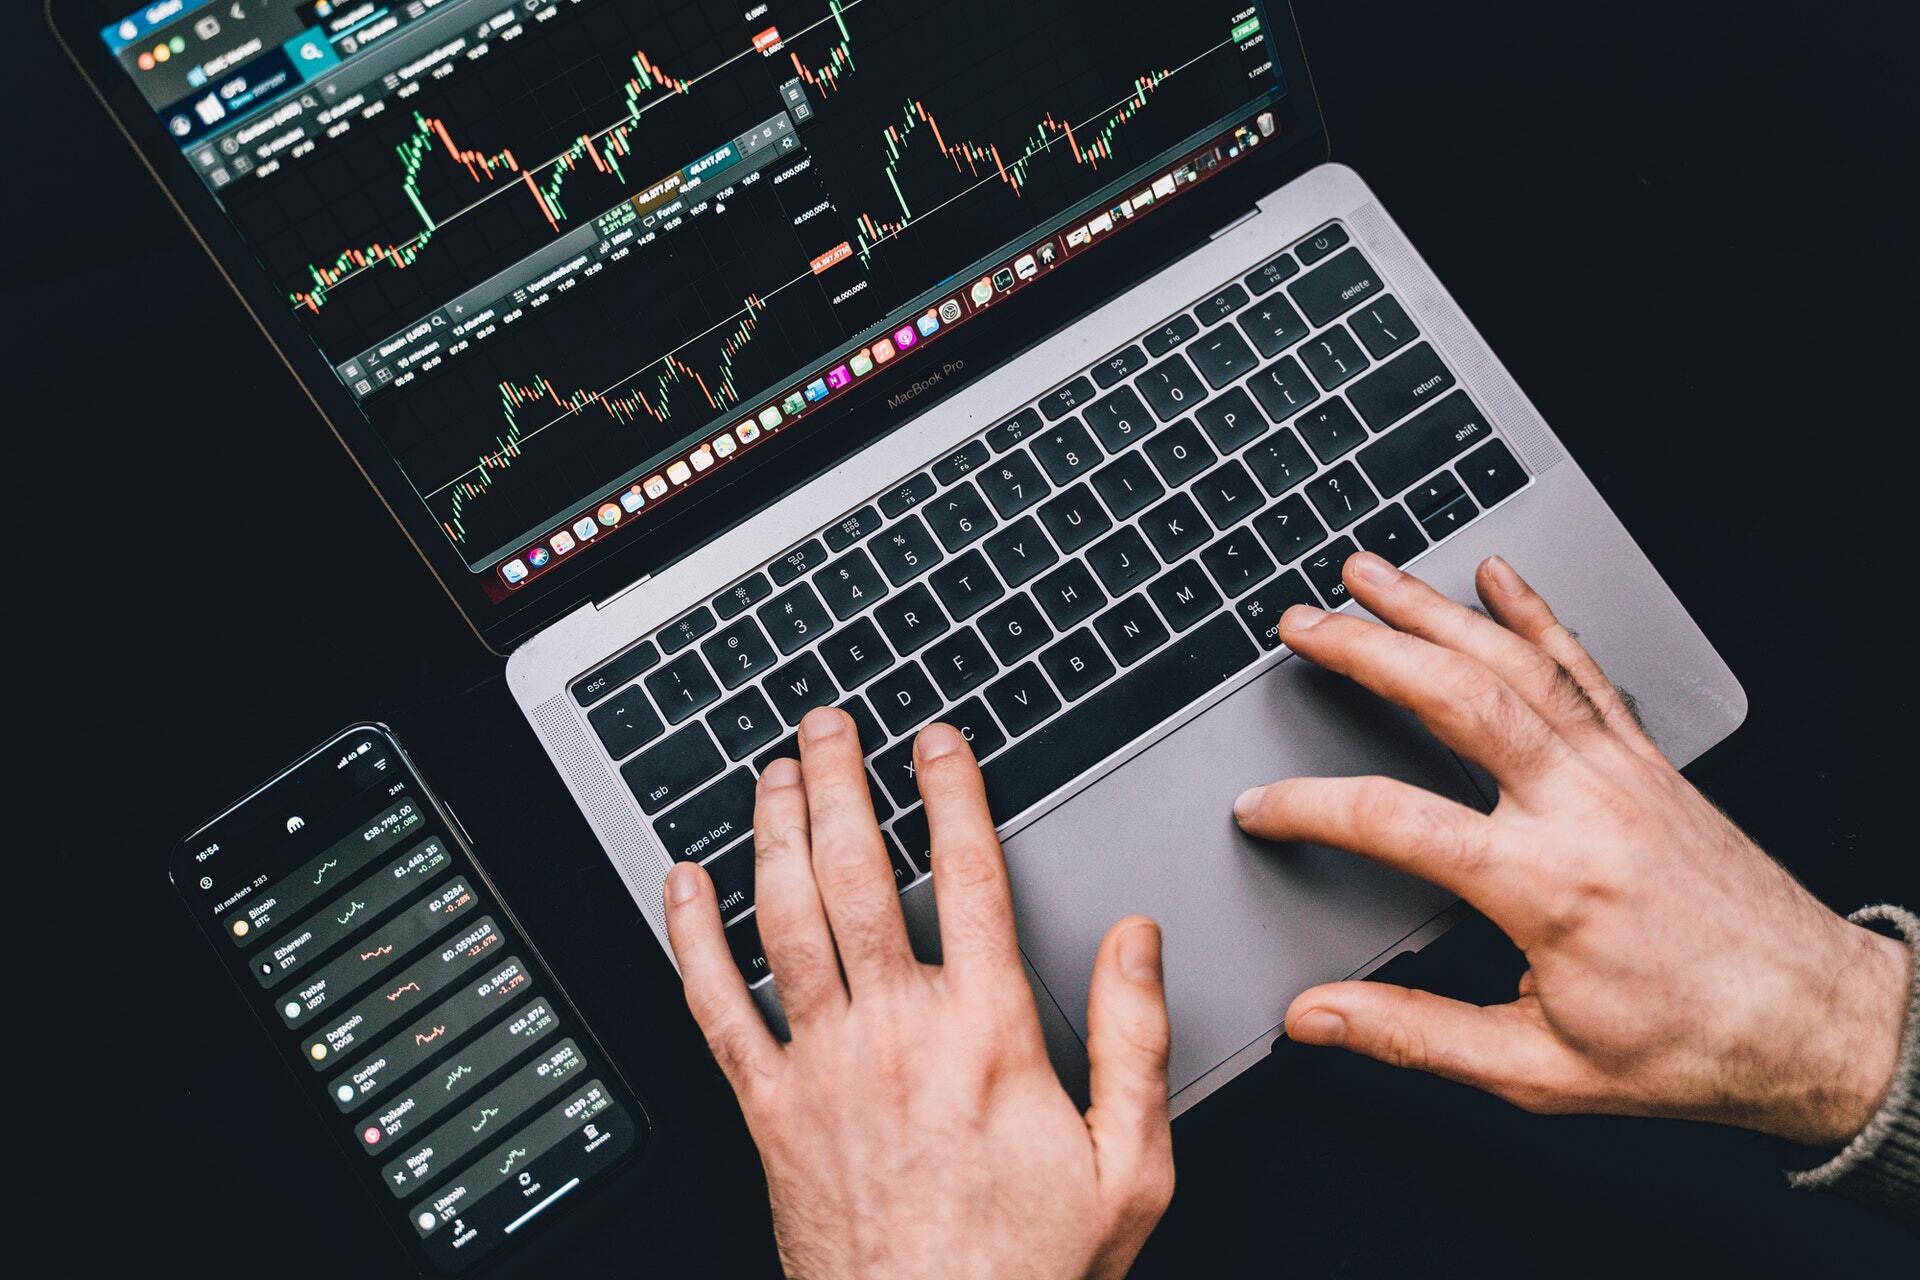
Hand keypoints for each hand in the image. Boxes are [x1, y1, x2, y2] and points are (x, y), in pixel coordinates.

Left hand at [663, 708, 1174, 1278]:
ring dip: (774, 835)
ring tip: (772, 774)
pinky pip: (715, 1010)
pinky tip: (682, 886)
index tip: (937, 743)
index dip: (951, 794)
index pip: (971, 878)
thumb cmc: (1028, 1270)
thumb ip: (1136, 1041)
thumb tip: (1138, 942)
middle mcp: (895, 1034)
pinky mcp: (767, 1114)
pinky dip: (693, 940)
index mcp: (986, 1035)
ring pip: (785, 921)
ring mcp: (821, 1070)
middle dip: (839, 785)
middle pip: (857, 877)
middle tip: (828, 727)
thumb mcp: (1128, 1166)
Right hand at [1236, 551, 1911, 1146]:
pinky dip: (1536, 613)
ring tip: (1370, 574)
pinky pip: (1584, 669)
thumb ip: (1414, 1036)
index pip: (1394, 820)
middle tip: (1302, 623)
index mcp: (1545, 886)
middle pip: (1455, 697)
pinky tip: (1498, 578)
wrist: (1814, 1022)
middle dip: (1366, 649)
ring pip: (1515, 663)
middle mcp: (1583, 807)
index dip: (1310, 807)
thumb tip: (1319, 1018)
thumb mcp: (1538, 1069)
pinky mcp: (1649, 763)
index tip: (1261, 806)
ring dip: (1433, 610)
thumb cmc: (1689, 1049)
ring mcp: (1621, 772)